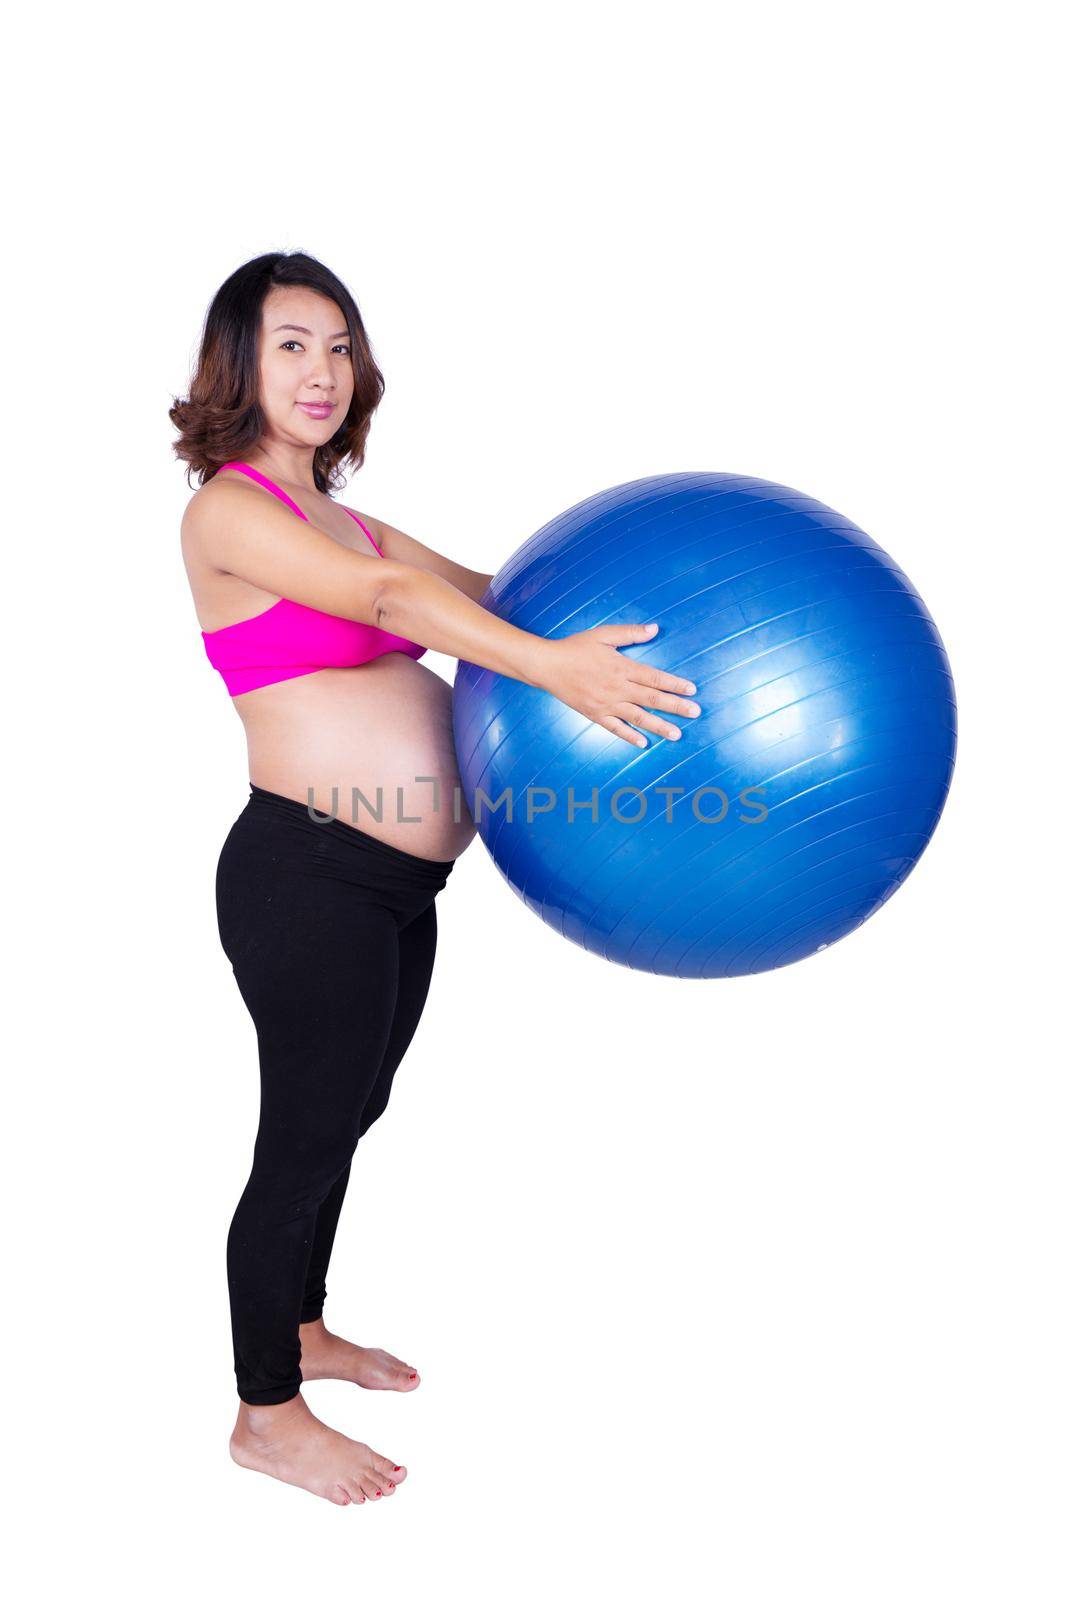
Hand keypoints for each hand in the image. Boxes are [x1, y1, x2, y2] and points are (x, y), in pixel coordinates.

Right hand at [536, 622, 700, 747]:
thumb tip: (655, 629)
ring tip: (677, 734)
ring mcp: (606, 704)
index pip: (655, 677)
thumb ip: (630, 633)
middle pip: (652, 699)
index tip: (692, 689)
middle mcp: (617, 688)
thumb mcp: (603, 634)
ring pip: (638, 717)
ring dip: (659, 726)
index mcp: (622, 667)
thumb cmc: (575, 647)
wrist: (547, 666)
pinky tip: (644, 743)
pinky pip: (616, 728)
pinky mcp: (595, 715)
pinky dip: (630, 736)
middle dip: (676, 706)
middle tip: (695, 712)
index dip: (675, 684)